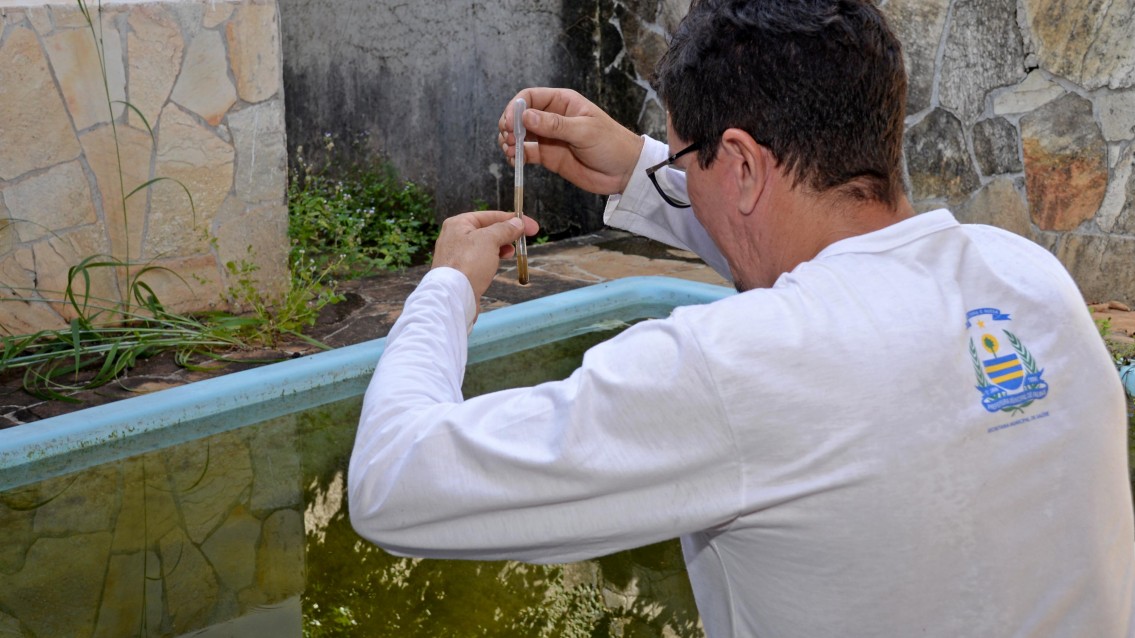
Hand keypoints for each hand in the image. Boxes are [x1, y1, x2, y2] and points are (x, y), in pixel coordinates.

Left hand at [431, 211, 539, 298]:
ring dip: (500, 248)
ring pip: (485, 246)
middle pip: (487, 230)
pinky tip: (498, 264)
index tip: (530, 226)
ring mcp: (457, 255)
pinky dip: (492, 260)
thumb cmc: (467, 265)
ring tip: (510, 254)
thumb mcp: (489, 240)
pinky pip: (480, 260)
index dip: (513, 219)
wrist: (454, 296)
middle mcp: (455, 237)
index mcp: (458, 224)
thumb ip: (504, 229)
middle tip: (523, 240)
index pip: (490, 216)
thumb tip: (517, 223)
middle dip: (506, 234)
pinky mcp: (461, 271)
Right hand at [498, 88, 644, 195]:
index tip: (509, 123)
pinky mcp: (548, 156)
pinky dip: (516, 157)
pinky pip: (526, 154)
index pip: (530, 97)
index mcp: (562, 102)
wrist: (624, 171)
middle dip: (509, 125)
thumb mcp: (584, 131)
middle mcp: (552, 117)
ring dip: (509, 141)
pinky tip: (515, 161)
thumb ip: (555, 125)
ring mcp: (549, 137)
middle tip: (507, 139)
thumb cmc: (611, 144)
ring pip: (519, 135)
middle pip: (520, 115)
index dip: (515, 107)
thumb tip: (526, 117)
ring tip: (510, 151)